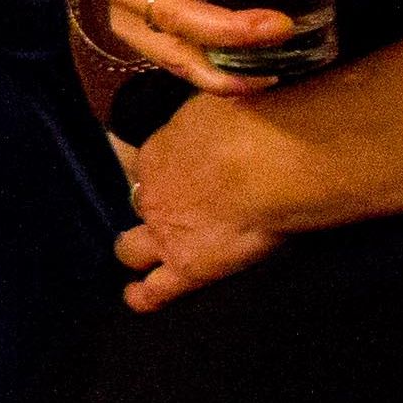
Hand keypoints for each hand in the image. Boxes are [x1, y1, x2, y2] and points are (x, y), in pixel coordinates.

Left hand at [113, 94, 303, 309]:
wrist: (269, 161)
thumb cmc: (255, 121)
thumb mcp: (220, 102)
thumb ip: (212, 119)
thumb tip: (223, 116)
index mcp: (160, 149)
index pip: (149, 163)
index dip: (163, 170)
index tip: (179, 170)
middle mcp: (153, 191)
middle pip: (139, 202)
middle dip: (149, 205)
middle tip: (166, 208)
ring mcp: (166, 231)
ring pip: (133, 248)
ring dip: (135, 251)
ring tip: (136, 256)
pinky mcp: (188, 266)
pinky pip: (158, 289)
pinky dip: (145, 296)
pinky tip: (136, 299)